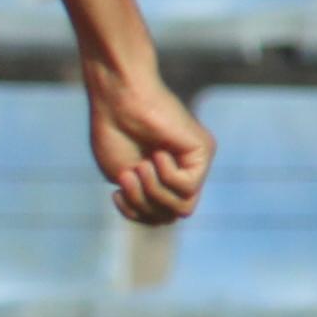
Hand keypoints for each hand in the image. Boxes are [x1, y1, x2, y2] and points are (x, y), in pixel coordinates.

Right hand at [87, 63, 212, 227]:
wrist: (117, 99)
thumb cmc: (113, 133)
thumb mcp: (125, 180)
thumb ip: (147, 201)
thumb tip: (172, 218)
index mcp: (162, 179)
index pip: (159, 217)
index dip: (136, 213)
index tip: (116, 193)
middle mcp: (183, 171)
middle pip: (171, 215)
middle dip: (144, 204)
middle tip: (128, 176)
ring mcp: (196, 162)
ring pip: (183, 208)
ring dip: (154, 191)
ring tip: (140, 166)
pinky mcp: (204, 150)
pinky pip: (188, 186)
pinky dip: (166, 175)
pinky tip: (157, 153)